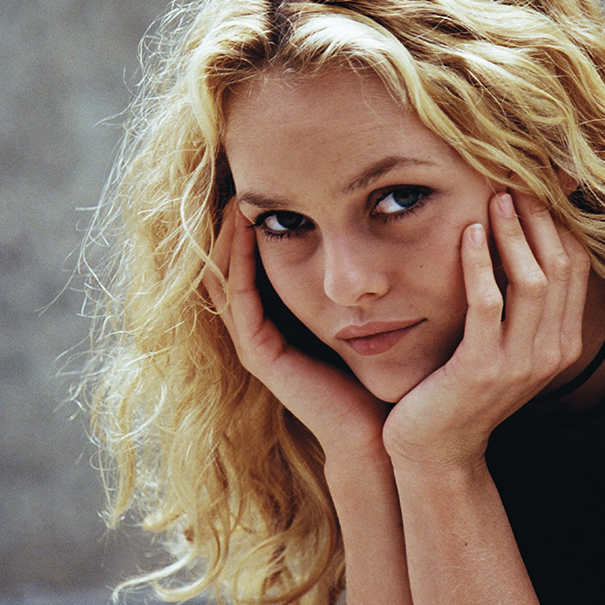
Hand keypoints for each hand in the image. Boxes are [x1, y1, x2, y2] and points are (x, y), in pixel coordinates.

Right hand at [203, 202, 388, 462]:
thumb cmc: (380, 368)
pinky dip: (239, 260)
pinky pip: (240, 298)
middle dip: (228, 222)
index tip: (260, 181)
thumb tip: (378, 218)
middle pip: (226, 264)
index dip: (246, 222)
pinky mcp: (260, 354)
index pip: (246, 260)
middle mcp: (258, 329)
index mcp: (278, 318)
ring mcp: (255, 342)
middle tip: (236, 177)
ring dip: (226, 235)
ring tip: (236, 193)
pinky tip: (247, 226)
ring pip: (224, 276)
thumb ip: (357, 278)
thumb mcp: (364, 310)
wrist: (378, 427)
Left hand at [383, 190, 590, 468]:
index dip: (560, 222)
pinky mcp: (482, 368)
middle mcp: (552, 352)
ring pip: (533, 281)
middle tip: (515, 180)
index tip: (539, 184)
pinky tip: (466, 232)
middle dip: (539, 218)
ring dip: (513, 233)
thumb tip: (524, 239)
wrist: (435, 447)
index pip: (578, 267)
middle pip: (561, 266)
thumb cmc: (462, 386)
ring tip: (494, 198)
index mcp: (564, 342)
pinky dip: (478, 263)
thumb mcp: (503, 343)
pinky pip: (488, 304)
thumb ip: (520, 304)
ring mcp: (520, 363)